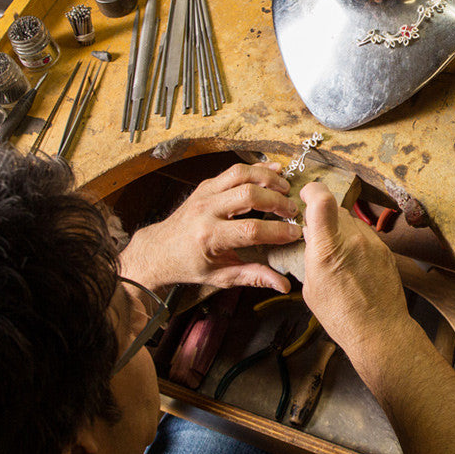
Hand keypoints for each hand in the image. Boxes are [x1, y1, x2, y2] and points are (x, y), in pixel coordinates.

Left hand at [120, 162, 300, 292]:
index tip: (294, 234)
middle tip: (292, 210)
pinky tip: (273, 172)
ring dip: (267, 178)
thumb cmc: (190, 265)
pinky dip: (255, 169)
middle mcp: (206, 211)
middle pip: (249, 195)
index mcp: (209, 237)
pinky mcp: (205, 185)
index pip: (251, 230)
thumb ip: (254, 276)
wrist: (160, 250)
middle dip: (276, 201)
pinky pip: (232, 171)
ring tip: (285, 187)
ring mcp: (204, 194)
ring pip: (240, 174)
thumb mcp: (221, 276)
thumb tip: (282, 284)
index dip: (277, 232)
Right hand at [299, 180, 416, 356]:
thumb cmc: (341, 316)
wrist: (379, 330)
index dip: (312, 191)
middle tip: (319, 235)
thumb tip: (311, 239)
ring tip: (339, 256)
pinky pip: (366, 236)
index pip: (321, 200)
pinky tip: (355, 264)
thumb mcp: (311, 287)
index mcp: (327, 248)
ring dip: (342, 231)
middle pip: (336, 210)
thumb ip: (311, 256)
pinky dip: (357, 243)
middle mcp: (352, 240)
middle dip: (324, 218)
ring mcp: (372, 244)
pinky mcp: (385, 251)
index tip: (307, 195)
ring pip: (352, 222)